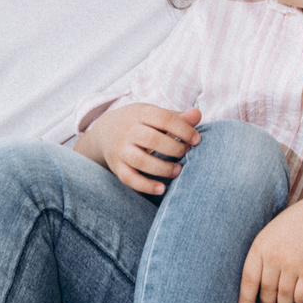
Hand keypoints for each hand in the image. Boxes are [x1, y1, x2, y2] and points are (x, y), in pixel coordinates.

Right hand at [80, 105, 202, 195]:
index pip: (164, 119)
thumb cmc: (139, 123)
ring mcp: (120, 150)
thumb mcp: (154, 114)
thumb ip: (176, 117)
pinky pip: (130, 178)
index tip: (197, 140)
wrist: (105, 131)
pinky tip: (162, 189)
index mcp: (141, 114)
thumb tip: (197, 115)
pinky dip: (146, 185)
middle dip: (174, 148)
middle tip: (186, 153)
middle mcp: (128, 131)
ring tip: (178, 170)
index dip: (183, 130)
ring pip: (141, 161)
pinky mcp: (117, 167)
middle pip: (152, 140)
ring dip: (163, 168)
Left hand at [238, 196, 302, 302]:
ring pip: (284, 296)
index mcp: (260, 247)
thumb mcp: (270, 235)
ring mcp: (293, 264)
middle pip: (267, 291)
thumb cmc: (294, 227)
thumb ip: (261, 257)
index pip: (249, 280)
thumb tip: (253, 288)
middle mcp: (275, 256)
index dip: (246, 300)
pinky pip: (301, 296)